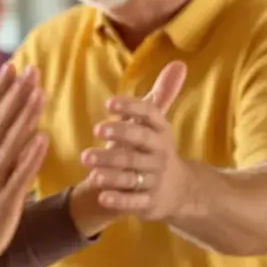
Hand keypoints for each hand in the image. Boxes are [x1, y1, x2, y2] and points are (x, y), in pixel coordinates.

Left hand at [79, 61, 192, 220]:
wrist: (179, 191)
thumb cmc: (156, 149)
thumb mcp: (159, 124)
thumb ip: (162, 95)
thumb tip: (178, 63)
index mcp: (161, 132)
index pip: (150, 115)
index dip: (132, 108)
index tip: (110, 102)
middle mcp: (161, 155)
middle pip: (139, 144)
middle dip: (119, 136)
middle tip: (96, 129)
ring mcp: (156, 180)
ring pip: (132, 174)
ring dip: (110, 168)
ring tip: (87, 161)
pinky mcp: (150, 203)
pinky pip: (133, 202)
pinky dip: (118, 199)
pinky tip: (101, 194)